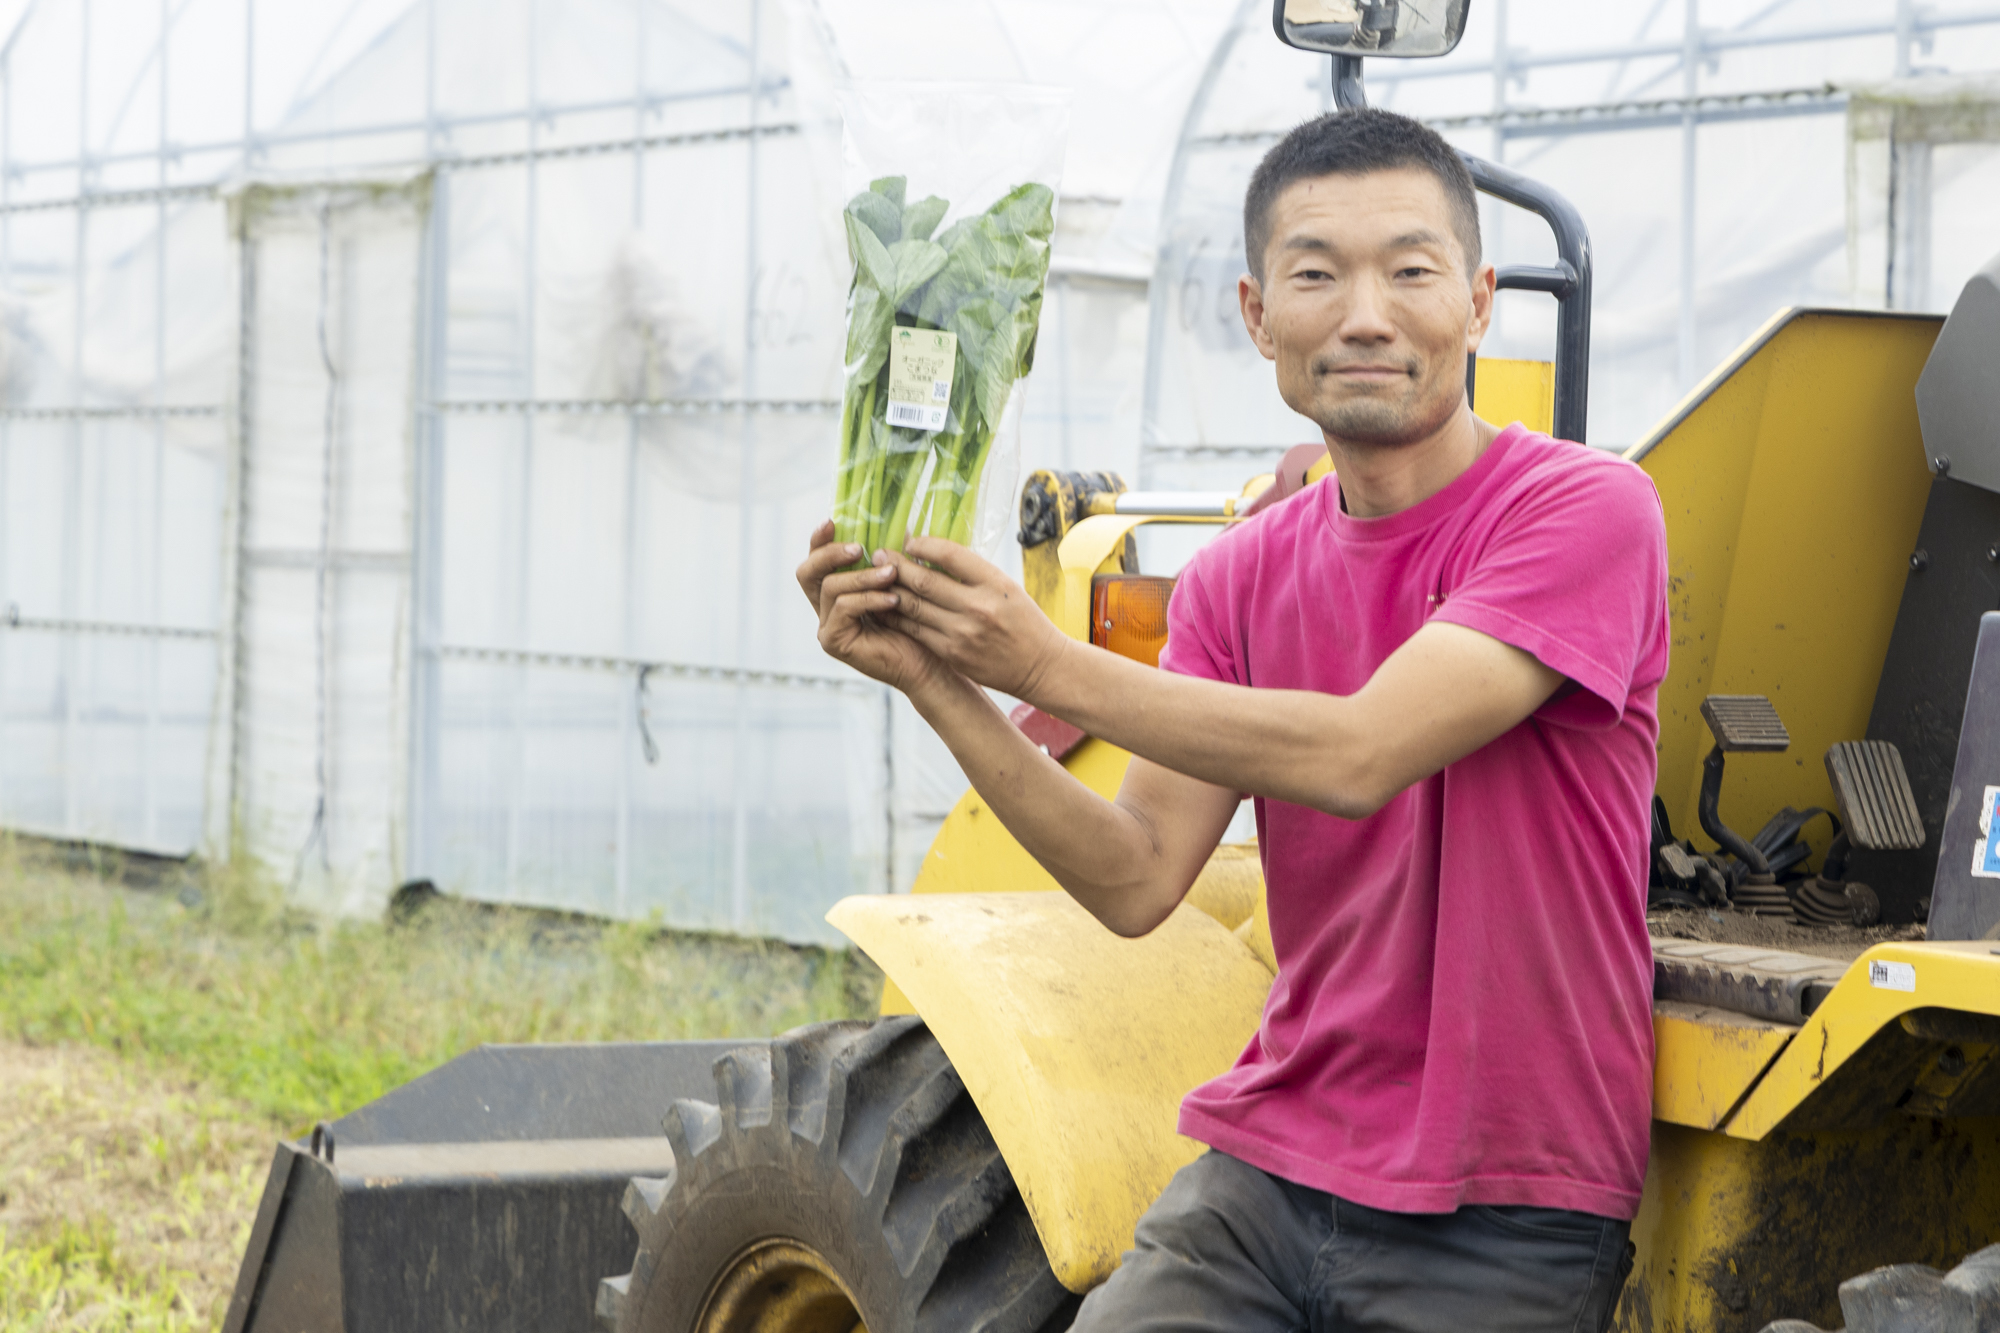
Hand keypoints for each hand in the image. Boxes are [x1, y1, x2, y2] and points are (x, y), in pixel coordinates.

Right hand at [795, 521, 941, 693]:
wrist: (930, 662)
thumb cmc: (919, 623)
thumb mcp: (903, 582)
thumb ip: (893, 558)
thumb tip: (900, 525)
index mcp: (838, 591)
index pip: (816, 560)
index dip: (819, 540)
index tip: (832, 522)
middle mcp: (827, 608)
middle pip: (807, 572)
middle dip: (830, 554)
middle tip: (858, 548)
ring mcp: (828, 626)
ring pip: (831, 587)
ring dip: (862, 576)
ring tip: (892, 574)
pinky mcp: (835, 642)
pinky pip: (845, 608)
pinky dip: (869, 598)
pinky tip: (893, 599)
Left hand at [879, 537, 1073, 700]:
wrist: (1040, 665)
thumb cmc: (1024, 620)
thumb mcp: (1006, 586)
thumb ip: (972, 572)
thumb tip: (932, 552)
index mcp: (994, 583)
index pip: (950, 554)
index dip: (923, 544)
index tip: (909, 541)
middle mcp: (977, 607)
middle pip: (925, 581)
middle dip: (896, 565)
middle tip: (879, 554)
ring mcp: (962, 633)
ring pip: (914, 606)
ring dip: (890, 590)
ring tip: (877, 578)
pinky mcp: (952, 654)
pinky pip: (915, 630)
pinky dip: (897, 616)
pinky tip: (885, 606)